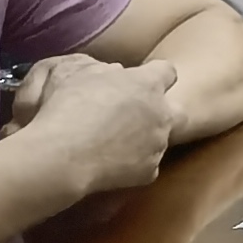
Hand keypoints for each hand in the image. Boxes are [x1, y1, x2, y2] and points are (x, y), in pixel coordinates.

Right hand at [7, 54, 185, 197]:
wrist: (64, 154)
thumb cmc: (68, 108)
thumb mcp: (82, 75)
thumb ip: (107, 71)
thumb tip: (116, 72)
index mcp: (148, 84)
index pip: (167, 71)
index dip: (154, 75)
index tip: (139, 82)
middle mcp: (161, 113)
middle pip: (178, 111)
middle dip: (164, 113)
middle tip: (137, 117)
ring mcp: (158, 143)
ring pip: (161, 140)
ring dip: (145, 140)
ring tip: (114, 144)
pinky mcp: (150, 171)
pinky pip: (147, 166)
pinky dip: (133, 166)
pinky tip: (110, 165)